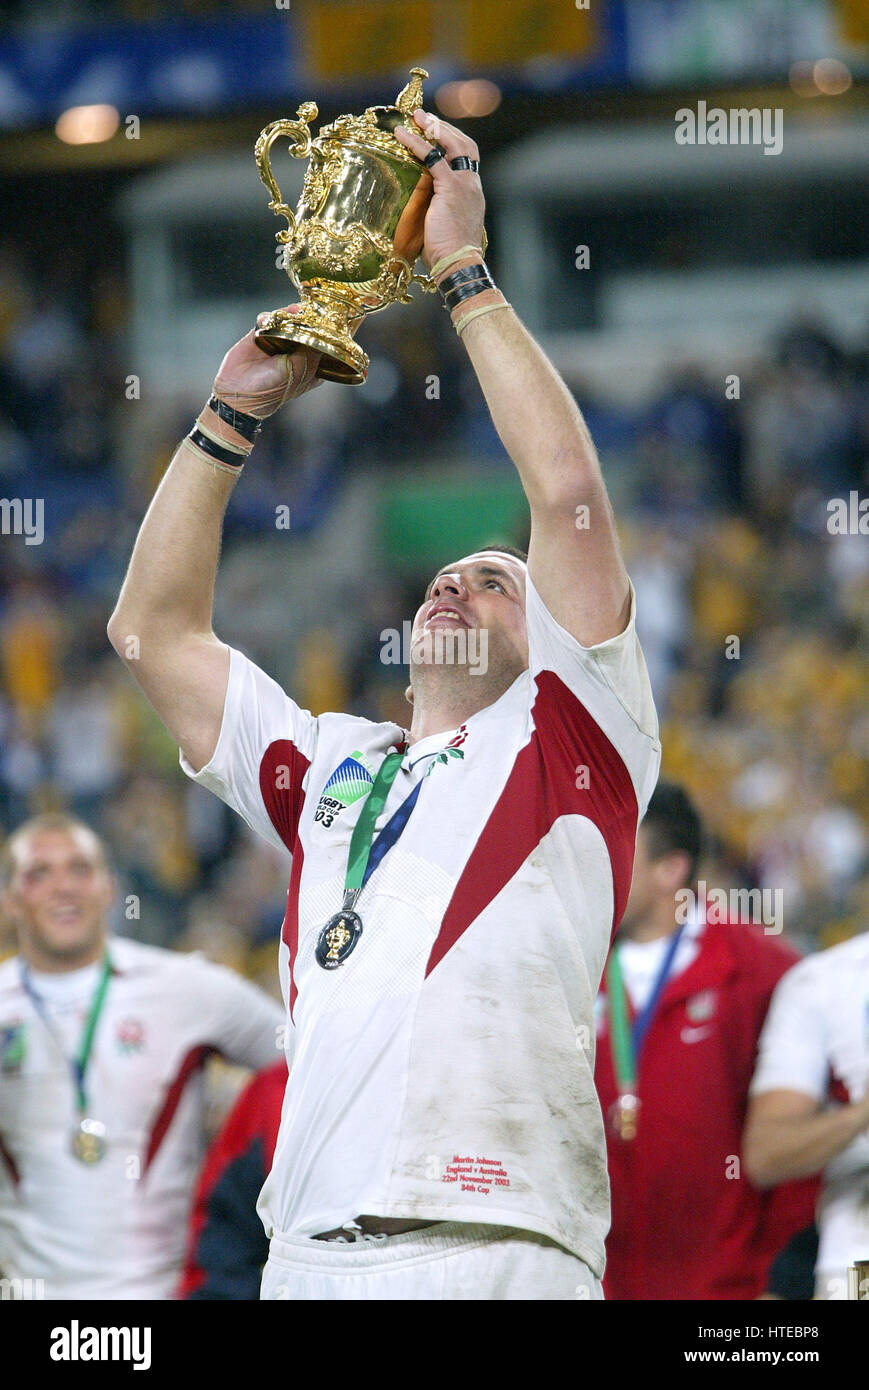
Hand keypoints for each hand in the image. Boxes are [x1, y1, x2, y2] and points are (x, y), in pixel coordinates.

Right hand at [212, 305, 323, 419]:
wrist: (239, 392)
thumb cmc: (272, 389)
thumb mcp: (299, 370)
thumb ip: (311, 350)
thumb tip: (322, 330)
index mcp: (311, 365)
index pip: (323, 343)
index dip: (327, 331)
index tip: (329, 319)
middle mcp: (296, 351)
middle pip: (306, 328)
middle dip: (308, 317)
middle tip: (309, 310)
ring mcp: (278, 342)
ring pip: (288, 320)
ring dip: (289, 314)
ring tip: (292, 311)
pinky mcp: (260, 335)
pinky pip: (267, 320)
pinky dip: (268, 317)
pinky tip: (267, 320)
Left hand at [394, 109, 484, 272]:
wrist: (458, 263)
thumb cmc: (448, 254)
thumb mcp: (443, 225)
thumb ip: (435, 209)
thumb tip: (419, 206)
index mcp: (471, 193)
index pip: (466, 159)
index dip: (452, 142)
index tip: (436, 133)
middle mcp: (471, 184)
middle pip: (464, 145)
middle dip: (444, 128)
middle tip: (424, 117)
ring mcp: (463, 184)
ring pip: (452, 145)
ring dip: (434, 128)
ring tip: (417, 118)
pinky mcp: (450, 188)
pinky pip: (433, 158)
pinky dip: (417, 144)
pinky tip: (402, 136)